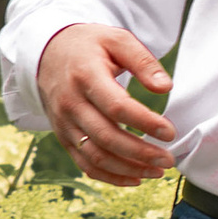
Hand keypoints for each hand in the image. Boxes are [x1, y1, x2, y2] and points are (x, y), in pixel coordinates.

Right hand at [37, 24, 176, 185]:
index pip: (116, 107)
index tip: (170, 132)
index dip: (145, 123)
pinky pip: (85, 164)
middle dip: (141, 153)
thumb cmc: (89, 46)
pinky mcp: (63, 136)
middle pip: (106, 137)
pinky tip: (135, 178)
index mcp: (85, 76)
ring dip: (128, 169)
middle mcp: (71, 103)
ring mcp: (64, 123)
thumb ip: (143, 61)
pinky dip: (110, 177)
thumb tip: (165, 88)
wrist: (48, 53)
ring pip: (95, 156)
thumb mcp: (117, 40)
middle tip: (168, 160)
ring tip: (157, 171)